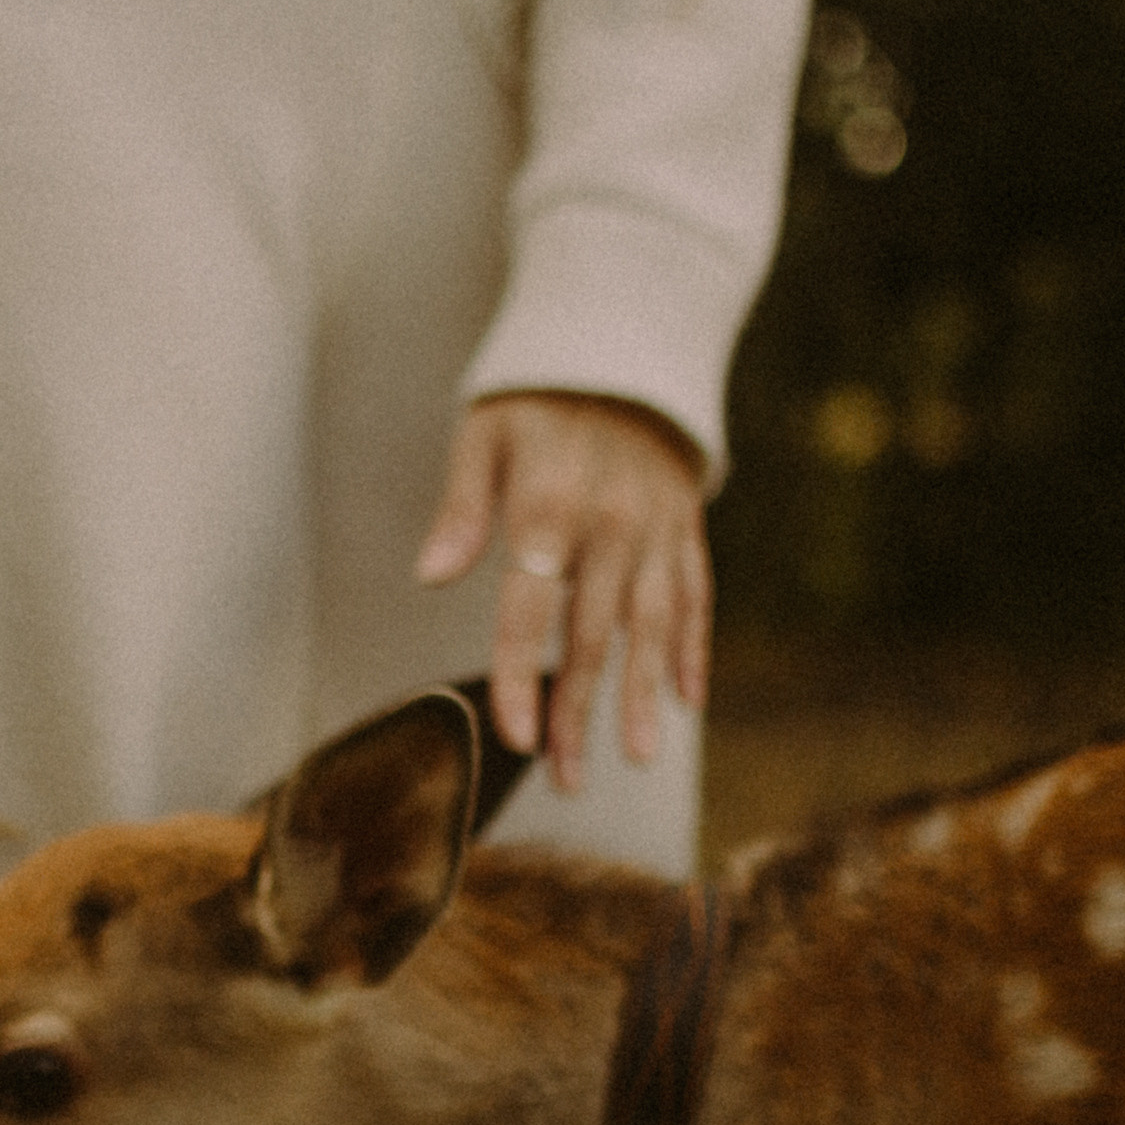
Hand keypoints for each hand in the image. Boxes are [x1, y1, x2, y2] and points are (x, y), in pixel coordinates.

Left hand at [415, 392, 710, 792]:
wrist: (623, 344)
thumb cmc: (534, 399)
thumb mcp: (483, 434)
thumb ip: (461, 508)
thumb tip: (429, 576)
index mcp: (549, 506)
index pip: (530, 610)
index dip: (520, 678)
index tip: (516, 738)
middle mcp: (611, 524)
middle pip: (592, 636)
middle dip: (578, 713)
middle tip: (566, 780)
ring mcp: (657, 528)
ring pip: (652, 627)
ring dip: (642, 697)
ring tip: (637, 759)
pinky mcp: (686, 527)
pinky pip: (695, 596)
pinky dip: (693, 649)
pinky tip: (687, 701)